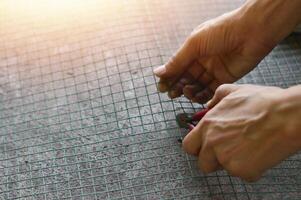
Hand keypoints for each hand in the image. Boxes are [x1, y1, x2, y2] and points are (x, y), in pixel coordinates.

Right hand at [154, 0, 300, 102]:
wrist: (251, 31)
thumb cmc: (221, 31)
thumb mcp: (194, 44)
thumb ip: (177, 61)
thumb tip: (158, 72)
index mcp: (193, 50)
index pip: (177, 67)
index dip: (169, 77)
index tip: (162, 87)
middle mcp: (202, 61)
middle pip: (186, 78)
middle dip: (177, 86)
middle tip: (172, 94)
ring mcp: (213, 71)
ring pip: (197, 86)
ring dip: (189, 92)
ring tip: (187, 92)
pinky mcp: (225, 79)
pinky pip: (210, 91)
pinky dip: (202, 96)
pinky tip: (197, 97)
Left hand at [182, 84, 300, 181]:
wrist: (286, 116)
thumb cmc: (263, 103)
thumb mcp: (233, 90)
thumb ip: (215, 98)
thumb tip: (208, 105)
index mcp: (208, 125)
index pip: (188, 145)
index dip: (196, 147)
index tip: (203, 147)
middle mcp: (212, 143)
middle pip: (202, 163)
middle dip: (212, 159)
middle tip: (227, 150)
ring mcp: (226, 158)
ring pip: (223, 169)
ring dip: (231, 163)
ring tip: (247, 148)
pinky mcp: (242, 171)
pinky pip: (243, 174)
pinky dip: (250, 168)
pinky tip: (259, 153)